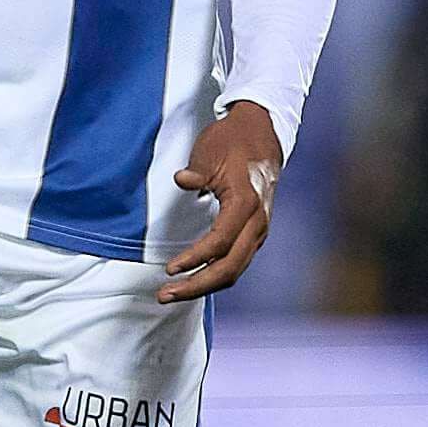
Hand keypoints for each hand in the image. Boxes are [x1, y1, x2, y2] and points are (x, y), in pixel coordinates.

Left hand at [162, 101, 282, 303]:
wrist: (262, 132)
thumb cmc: (233, 141)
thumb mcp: (210, 151)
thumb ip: (197, 172)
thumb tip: (182, 181)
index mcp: (246, 202)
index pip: (220, 242)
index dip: (195, 258)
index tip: (170, 268)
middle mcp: (257, 221)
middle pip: (229, 268)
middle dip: (197, 285)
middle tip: (165, 294)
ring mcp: (259, 229)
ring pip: (235, 270)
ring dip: (204, 285)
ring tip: (174, 293)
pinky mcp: (255, 232)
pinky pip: (237, 262)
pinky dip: (215, 275)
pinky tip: (194, 279)